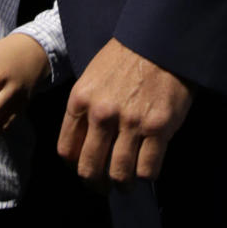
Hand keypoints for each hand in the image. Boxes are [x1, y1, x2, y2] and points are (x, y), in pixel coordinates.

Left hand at [57, 38, 192, 186]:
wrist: (159, 41)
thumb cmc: (125, 58)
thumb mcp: (93, 77)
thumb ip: (86, 109)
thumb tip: (85, 144)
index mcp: (81, 100)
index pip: (67, 150)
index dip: (75, 167)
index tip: (86, 169)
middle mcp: (102, 114)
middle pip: (90, 169)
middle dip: (96, 184)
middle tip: (105, 186)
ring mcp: (130, 122)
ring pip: (119, 175)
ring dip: (122, 185)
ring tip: (127, 183)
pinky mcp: (158, 128)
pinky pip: (147, 170)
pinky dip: (146, 176)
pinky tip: (146, 169)